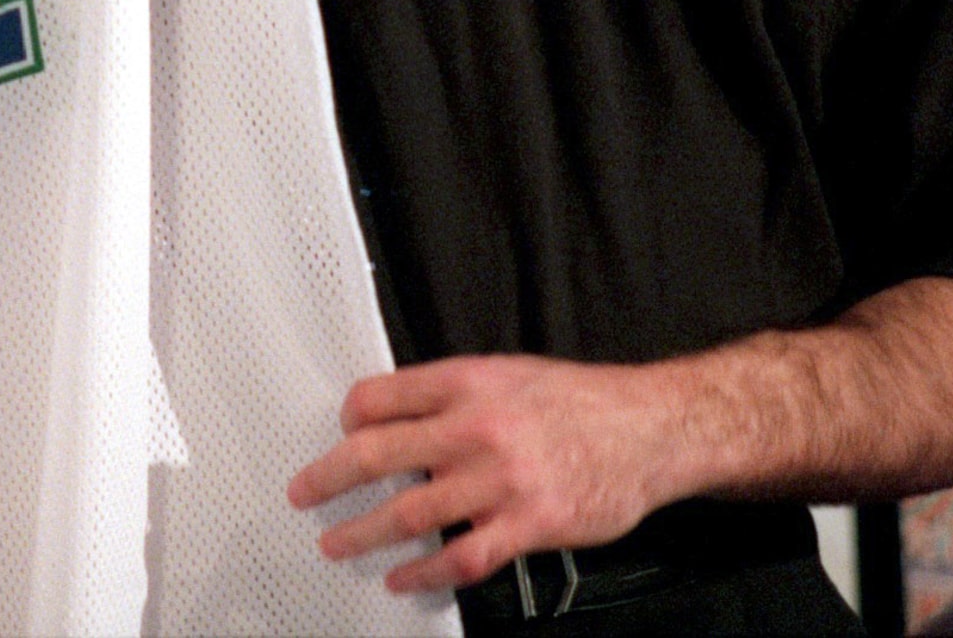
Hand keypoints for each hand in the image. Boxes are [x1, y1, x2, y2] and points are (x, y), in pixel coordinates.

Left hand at [286, 355, 689, 593]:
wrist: (650, 429)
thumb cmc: (579, 400)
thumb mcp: (508, 373)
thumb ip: (455, 394)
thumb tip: (399, 416)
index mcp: (465, 382)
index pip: (378, 397)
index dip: (348, 418)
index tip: (339, 435)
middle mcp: (474, 428)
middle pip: (376, 454)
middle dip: (327, 479)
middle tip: (302, 494)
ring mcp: (499, 480)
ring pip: (408, 513)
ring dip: (362, 534)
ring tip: (337, 545)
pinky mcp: (527, 524)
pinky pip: (460, 557)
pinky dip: (423, 573)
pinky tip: (402, 578)